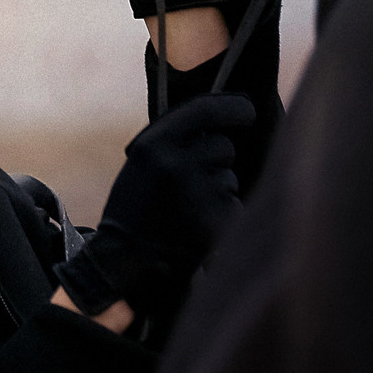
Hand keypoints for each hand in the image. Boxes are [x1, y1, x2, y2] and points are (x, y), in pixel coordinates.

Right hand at [56, 93, 254, 319]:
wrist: (126, 265)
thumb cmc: (135, 212)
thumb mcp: (142, 165)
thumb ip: (174, 141)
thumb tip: (221, 121)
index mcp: (153, 145)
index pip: (205, 109)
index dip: (231, 107)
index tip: (246, 110)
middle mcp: (175, 164)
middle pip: (223, 146)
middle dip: (216, 161)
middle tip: (191, 184)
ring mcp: (197, 194)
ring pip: (230, 178)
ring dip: (219, 191)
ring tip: (189, 210)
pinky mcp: (215, 222)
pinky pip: (235, 206)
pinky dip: (224, 216)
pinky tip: (200, 228)